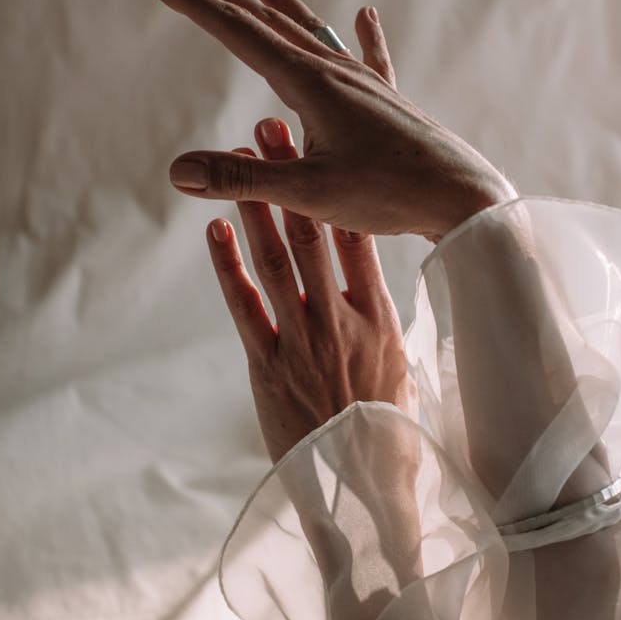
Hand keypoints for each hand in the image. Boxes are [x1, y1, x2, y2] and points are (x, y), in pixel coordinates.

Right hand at [148, 0, 515, 242]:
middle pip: (271, 25)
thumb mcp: (307, 193)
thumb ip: (242, 179)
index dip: (195, 6)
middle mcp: (337, 71)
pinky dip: (361, 35)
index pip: (239, 33)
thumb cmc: (389, 195)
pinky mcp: (391, 101)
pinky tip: (364, 15)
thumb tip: (177, 171)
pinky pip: (369, 57)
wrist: (463, 198)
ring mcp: (366, 83)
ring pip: (312, 31)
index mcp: (311, 84)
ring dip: (278, 3)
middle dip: (226, 1)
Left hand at [207, 119, 414, 463]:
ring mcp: (305, 342)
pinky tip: (216, 228)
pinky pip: (244, 306)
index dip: (337, 192)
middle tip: (273, 129)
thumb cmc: (390, 434)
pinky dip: (228, 265)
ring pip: (276, 262)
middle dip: (291, 179)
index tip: (326, 153)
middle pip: (313, 237)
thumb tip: (390, 304)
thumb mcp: (404, 375)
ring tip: (241, 160)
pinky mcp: (268, 367)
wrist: (365, 490)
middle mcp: (343, 322)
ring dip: (256, 206)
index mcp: (381, 320)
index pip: (359, 242)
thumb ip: (391, 332)